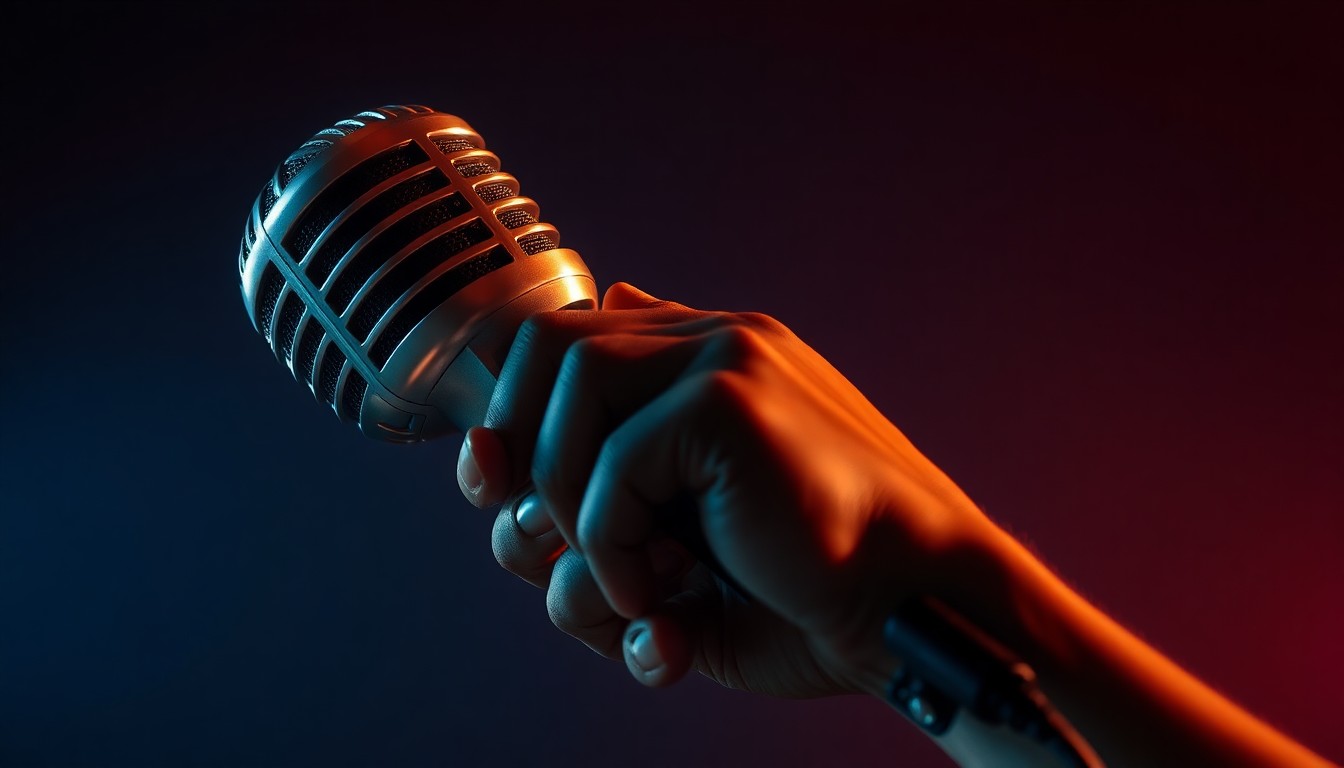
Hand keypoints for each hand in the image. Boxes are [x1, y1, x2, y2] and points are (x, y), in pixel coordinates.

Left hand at [456, 282, 1004, 697]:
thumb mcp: (688, 555)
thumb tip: (511, 451)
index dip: (513, 414)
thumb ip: (612, 497)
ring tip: (629, 580)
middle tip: (548, 540)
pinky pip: (610, 465)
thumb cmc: (809, 599)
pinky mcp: (730, 401)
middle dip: (517, 447)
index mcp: (710, 366)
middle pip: (545, 344)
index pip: (567, 345)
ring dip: (568, 506)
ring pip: (566, 388)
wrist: (921, 616)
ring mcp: (728, 360)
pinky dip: (612, 550)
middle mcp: (715, 344)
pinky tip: (664, 600)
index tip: (501, 493)